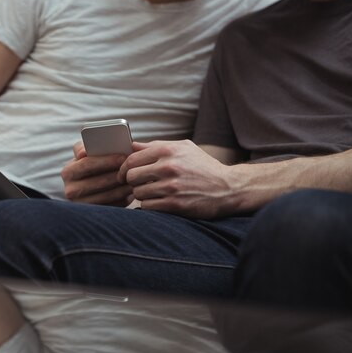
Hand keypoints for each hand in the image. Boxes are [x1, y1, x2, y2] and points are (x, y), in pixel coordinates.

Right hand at [61, 141, 132, 205]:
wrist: (86, 188)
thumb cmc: (89, 166)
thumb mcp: (83, 155)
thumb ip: (83, 147)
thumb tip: (83, 153)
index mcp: (68, 172)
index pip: (87, 164)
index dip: (106, 160)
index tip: (123, 157)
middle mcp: (71, 190)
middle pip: (99, 182)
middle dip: (118, 174)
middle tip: (134, 169)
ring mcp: (82, 205)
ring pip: (107, 195)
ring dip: (123, 187)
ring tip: (136, 179)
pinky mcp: (93, 214)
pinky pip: (112, 206)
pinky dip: (123, 198)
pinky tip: (131, 191)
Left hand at [118, 140, 239, 218]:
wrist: (228, 187)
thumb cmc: (203, 166)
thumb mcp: (183, 148)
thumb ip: (156, 146)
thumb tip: (132, 146)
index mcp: (168, 151)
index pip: (131, 159)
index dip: (124, 169)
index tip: (124, 175)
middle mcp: (168, 167)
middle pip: (131, 177)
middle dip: (133, 182)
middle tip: (140, 185)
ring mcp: (171, 187)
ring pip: (138, 193)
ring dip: (142, 195)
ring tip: (153, 193)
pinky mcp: (175, 204)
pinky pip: (147, 206)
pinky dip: (150, 205)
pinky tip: (158, 202)